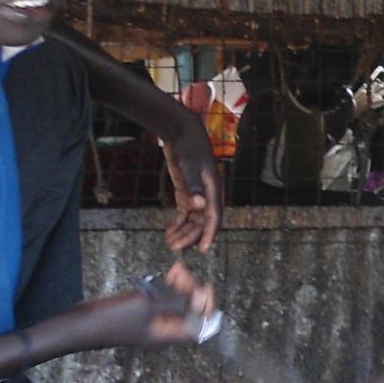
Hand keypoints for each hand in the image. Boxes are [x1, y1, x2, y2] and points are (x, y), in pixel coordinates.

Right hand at [46, 260, 217, 353]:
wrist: (81, 324)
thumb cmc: (111, 319)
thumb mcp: (148, 307)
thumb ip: (176, 302)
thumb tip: (201, 297)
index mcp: (169, 334)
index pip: (201, 324)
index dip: (207, 306)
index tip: (203, 287)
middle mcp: (165, 329)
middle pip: (191, 311)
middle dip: (192, 290)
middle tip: (184, 273)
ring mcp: (154, 320)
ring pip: (178, 302)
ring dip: (181, 285)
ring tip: (177, 268)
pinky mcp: (143, 312)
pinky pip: (164, 299)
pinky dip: (168, 286)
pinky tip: (171, 272)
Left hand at [159, 117, 222, 251]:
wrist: (181, 132)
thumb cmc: (189, 148)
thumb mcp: (189, 167)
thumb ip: (193, 187)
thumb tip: (200, 206)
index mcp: (212, 190)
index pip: (214, 217)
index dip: (209, 234)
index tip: (203, 249)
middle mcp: (207, 194)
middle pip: (201, 221)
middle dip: (190, 236)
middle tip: (175, 248)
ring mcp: (197, 194)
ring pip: (193, 219)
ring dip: (183, 232)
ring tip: (170, 243)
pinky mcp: (187, 191)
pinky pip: (185, 212)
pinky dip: (178, 223)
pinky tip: (170, 232)